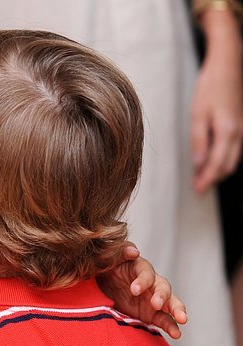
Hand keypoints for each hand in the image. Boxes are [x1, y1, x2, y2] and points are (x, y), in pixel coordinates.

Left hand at [97, 243, 187, 338]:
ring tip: (182, 320)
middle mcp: (151, 283)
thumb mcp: (108, 260)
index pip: (145, 272)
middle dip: (162, 296)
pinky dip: (171, 326)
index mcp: (140, 268)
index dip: (142, 281)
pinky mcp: (152, 314)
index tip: (134, 290)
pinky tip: (176, 334)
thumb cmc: (106, 269)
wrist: (100, 286)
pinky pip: (165, 320)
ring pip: (170, 303)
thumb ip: (119, 253)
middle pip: (163, 287)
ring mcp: (153, 299)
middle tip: (156, 304)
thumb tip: (134, 252)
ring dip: (176, 310)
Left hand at [191, 10, 242, 193]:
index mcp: (228, 131)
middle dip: (212, 179)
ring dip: (218, 171)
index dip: (206, 180)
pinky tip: (211, 160)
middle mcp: (239, 133)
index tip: (197, 190)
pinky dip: (223, 159)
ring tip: (201, 178)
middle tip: (198, 189)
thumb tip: (198, 164)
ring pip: (233, 159)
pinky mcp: (241, 124)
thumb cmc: (212, 86)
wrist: (228, 64)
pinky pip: (235, 149)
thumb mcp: (198, 114)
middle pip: (227, 166)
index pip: (216, 165)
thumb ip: (199, 141)